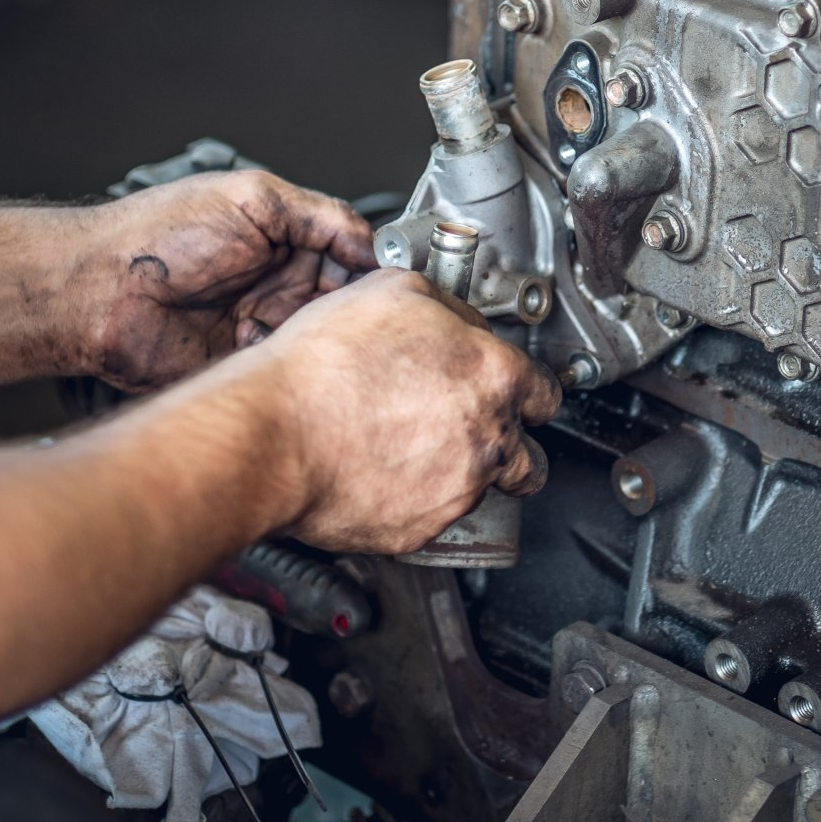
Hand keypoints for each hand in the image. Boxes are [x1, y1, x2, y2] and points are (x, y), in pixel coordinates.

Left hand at [84, 172, 375, 391]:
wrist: (100, 292)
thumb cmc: (160, 235)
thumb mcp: (253, 199)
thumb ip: (320, 214)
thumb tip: (373, 240)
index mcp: (284, 238)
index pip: (350, 254)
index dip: (370, 267)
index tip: (389, 278)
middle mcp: (278, 282)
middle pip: (342, 300)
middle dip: (349, 306)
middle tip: (349, 308)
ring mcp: (262, 324)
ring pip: (320, 338)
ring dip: (319, 336)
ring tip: (303, 325)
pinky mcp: (244, 364)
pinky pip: (287, 368)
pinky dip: (291, 363)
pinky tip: (278, 350)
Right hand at [244, 268, 560, 552]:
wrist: (274, 431)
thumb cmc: (325, 362)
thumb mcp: (396, 291)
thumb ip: (449, 308)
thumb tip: (461, 321)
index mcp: (493, 376)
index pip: (547, 393)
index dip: (527, 390)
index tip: (514, 392)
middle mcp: (488, 439)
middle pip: (529, 455)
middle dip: (508, 443)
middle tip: (472, 428)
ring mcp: (457, 490)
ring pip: (483, 489)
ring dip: (463, 472)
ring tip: (417, 451)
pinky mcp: (420, 530)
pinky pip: (434, 518)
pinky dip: (416, 500)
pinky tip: (383, 472)